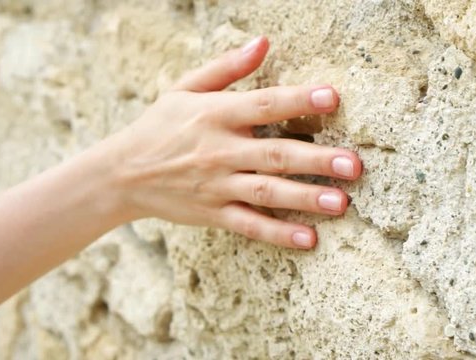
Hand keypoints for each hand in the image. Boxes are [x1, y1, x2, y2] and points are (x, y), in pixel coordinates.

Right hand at [103, 36, 361, 248]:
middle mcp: (219, 150)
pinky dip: (277, 233)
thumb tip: (263, 42)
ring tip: (341, 203)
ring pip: (267, 192)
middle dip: (316, 160)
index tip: (332, 97)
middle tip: (353, 165)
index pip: (264, 104)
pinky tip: (308, 239)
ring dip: (305, 198)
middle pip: (274, 154)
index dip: (298, 100)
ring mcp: (217, 186)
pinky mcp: (213, 214)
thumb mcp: (185, 89)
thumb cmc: (159, 126)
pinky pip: (249, 225)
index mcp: (215, 115)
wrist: (122, 173)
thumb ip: (226, 68)